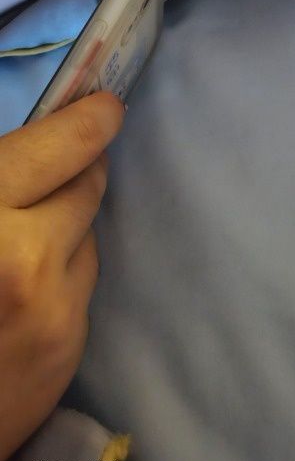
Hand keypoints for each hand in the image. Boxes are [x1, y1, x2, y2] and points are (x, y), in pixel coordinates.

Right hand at [0, 92, 124, 460]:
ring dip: (68, 225)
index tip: (105, 106)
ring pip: (90, 236)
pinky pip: (82, 286)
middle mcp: (26, 259)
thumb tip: (33, 147)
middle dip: (79, 167)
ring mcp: (55, 312)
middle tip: (64, 161)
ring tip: (27, 236)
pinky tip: (22, 290)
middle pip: (89, 185)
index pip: (61, 145)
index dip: (88, 119)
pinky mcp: (69, 353)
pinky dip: (62, 275)